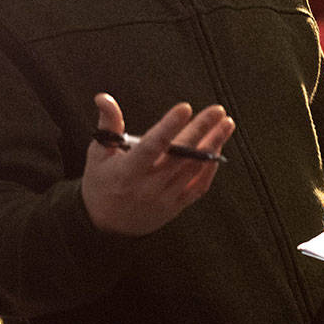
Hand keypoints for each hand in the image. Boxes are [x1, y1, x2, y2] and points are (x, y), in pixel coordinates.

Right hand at [81, 93, 234, 235]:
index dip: (168, 127)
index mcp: (127, 171)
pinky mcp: (175, 207)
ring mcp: (164, 199)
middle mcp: (147, 186)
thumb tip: (103, 97)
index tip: (185, 108)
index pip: (151, 146)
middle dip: (201, 130)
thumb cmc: (101, 182)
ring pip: (193, 169)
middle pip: (179, 155)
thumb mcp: (98, 153)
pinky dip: (210, 168)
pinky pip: (199, 187)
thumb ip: (108, 124)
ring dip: (212, 145)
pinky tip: (218, 148)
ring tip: (225, 124)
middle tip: (217, 110)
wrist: (105, 226)